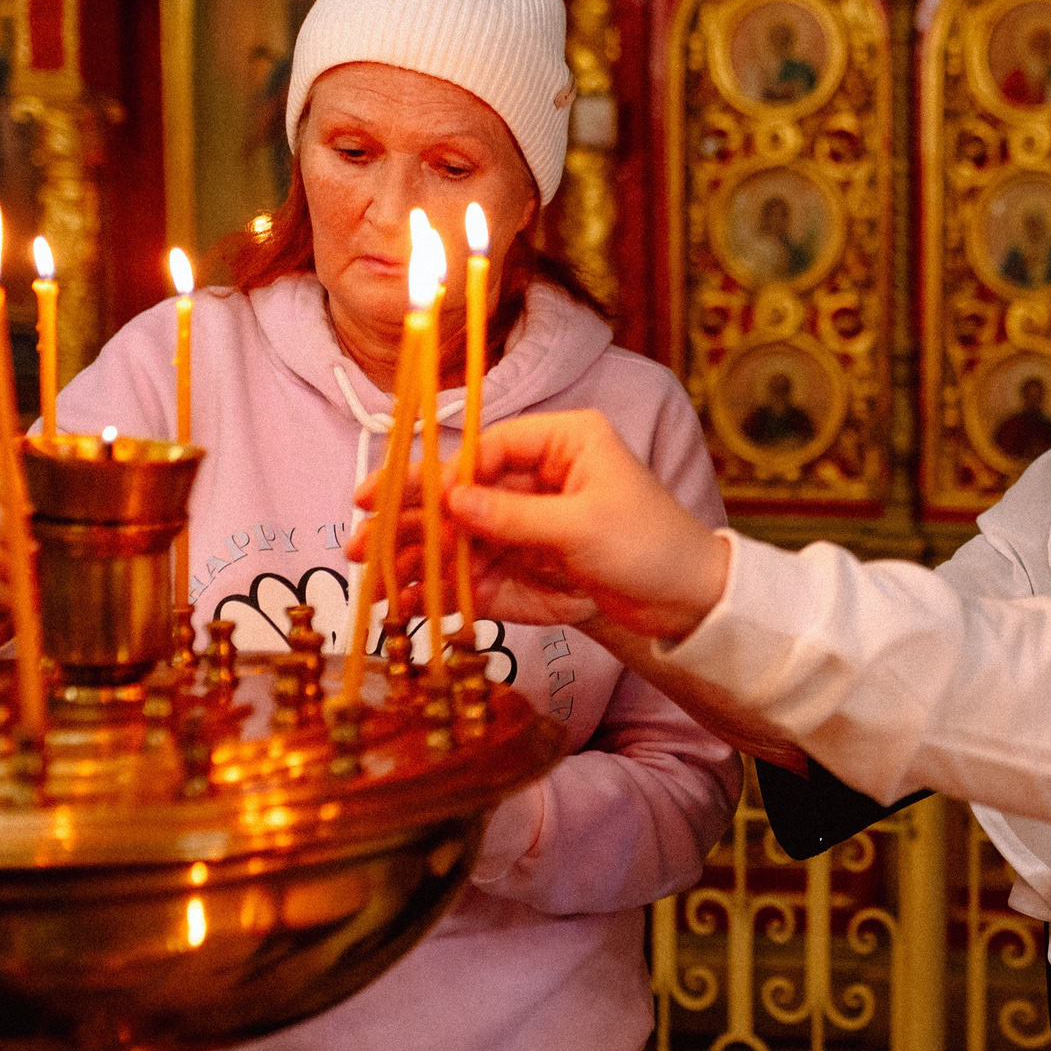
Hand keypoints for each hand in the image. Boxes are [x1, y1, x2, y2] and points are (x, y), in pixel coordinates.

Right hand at [358, 411, 729, 642]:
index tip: (388, 499)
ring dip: (416, 562)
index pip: (483, 451)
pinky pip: (474, 573)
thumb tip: (450, 500)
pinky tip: (408, 606)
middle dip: (411, 522)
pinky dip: (442, 590)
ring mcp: (529, 523)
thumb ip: (512, 515)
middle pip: (460, 495)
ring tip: (374, 587)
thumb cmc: (652, 546)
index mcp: (561, 443)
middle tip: (360, 543)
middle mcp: (538, 477)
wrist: (690, 605)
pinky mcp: (526, 566)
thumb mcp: (581, 526)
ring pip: (459, 538)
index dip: (433, 476)